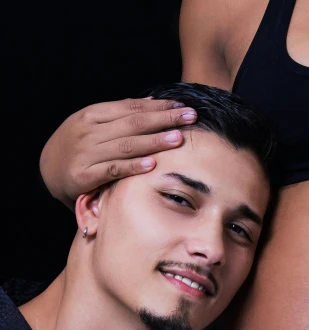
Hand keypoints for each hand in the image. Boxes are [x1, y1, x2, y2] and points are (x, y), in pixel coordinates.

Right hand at [40, 98, 196, 206]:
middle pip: (133, 123)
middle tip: (189, 117)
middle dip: (163, 119)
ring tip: (177, 138)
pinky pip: (113, 170)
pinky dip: (133, 166)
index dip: (158, 107)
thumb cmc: (78, 147)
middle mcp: (89, 131)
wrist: (46, 170)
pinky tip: (152, 164)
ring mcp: (86, 152)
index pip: (131, 108)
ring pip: (125, 145)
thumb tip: (152, 103)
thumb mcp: (94, 125)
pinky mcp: (83, 175)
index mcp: (93, 114)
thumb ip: (120, 116)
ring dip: (154, 141)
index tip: (182, 106)